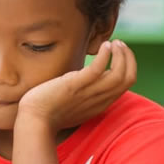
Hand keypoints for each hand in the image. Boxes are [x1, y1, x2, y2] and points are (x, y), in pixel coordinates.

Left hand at [17, 40, 136, 132]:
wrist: (34, 121)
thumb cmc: (49, 113)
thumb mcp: (74, 104)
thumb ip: (84, 94)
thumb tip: (83, 80)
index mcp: (100, 104)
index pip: (126, 85)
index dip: (128, 66)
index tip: (120, 53)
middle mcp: (99, 100)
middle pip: (128, 79)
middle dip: (128, 58)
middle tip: (119, 44)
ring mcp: (88, 93)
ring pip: (119, 74)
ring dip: (121, 55)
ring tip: (114, 43)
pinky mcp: (75, 86)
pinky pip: (98, 70)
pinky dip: (105, 56)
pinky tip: (104, 45)